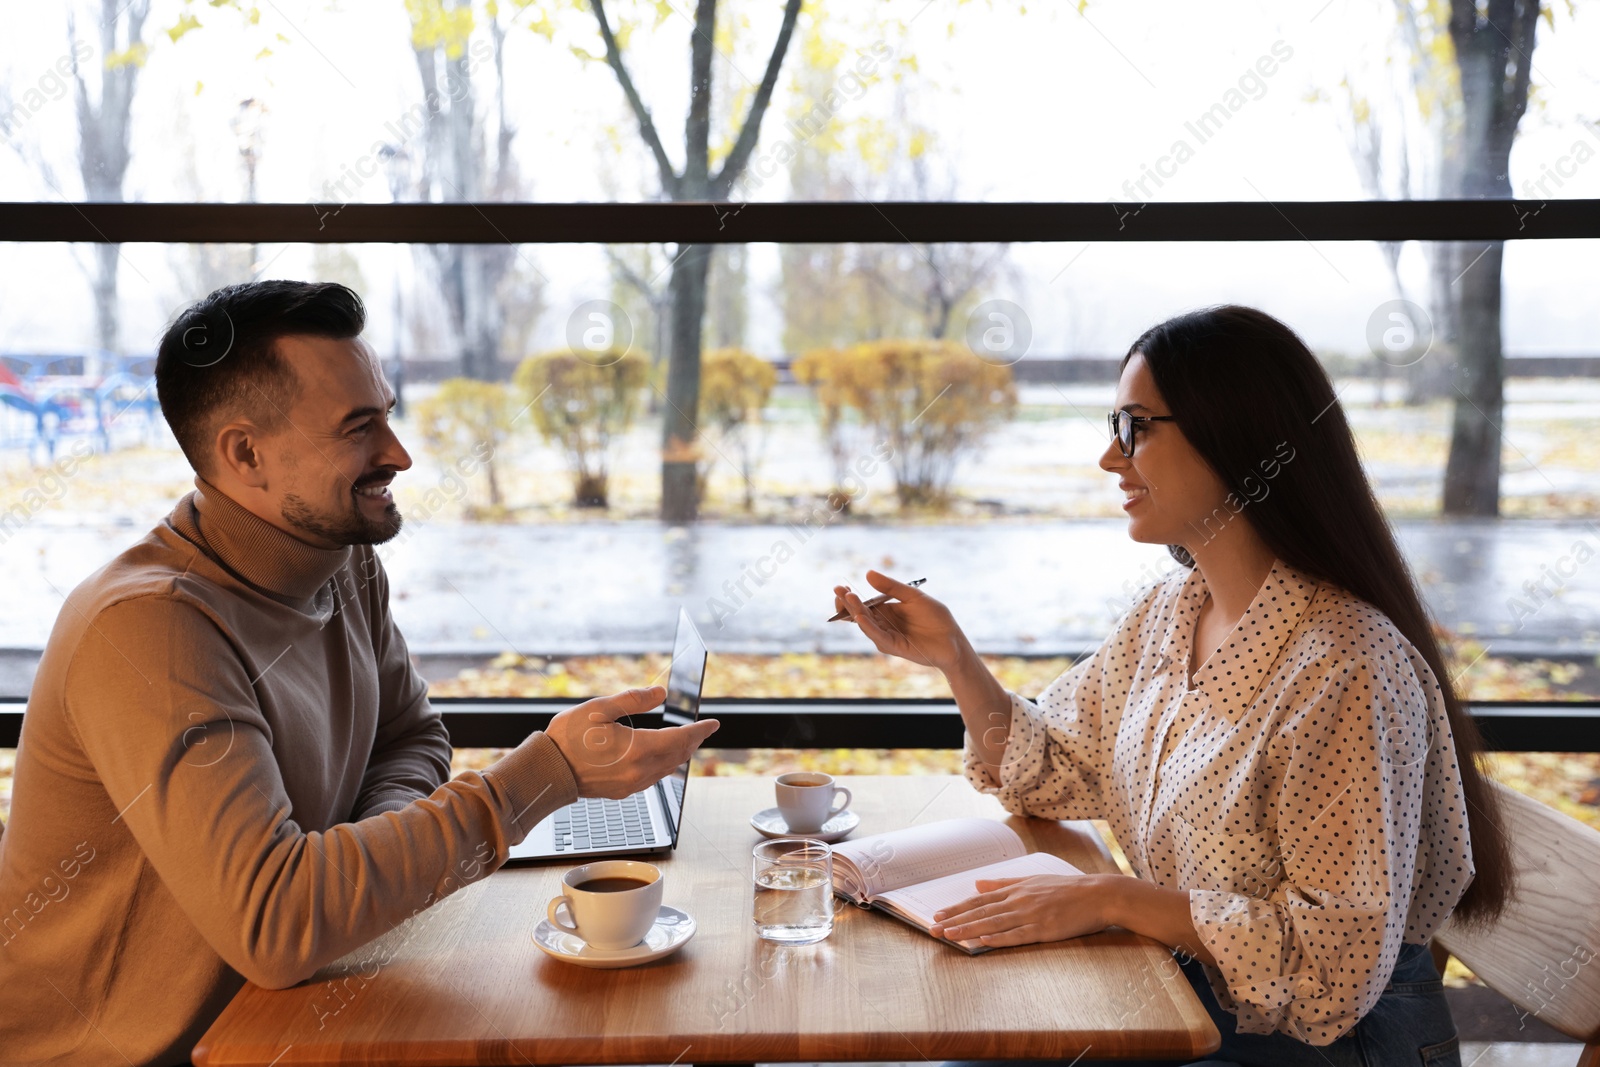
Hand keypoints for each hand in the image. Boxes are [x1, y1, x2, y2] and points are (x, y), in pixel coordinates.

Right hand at [544, 686, 719, 799]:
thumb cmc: (568, 737)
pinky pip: (652, 778)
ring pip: (667, 769)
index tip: (713, 724)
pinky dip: (663, 765)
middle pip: (678, 755)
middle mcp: (639, 771)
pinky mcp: (621, 791)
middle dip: (692, 741)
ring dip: (679, 754)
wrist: (547, 771)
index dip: (700, 730)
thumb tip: (661, 693)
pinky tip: (660, 756)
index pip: (681, 739)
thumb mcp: (600, 708)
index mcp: (638, 749)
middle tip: (702, 730)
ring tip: (685, 741)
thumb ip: (634, 699)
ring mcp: (631, 784)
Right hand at [832, 570, 967, 672]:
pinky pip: (878, 636)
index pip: (863, 604)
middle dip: (847, 603)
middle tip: (838, 590)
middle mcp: (884, 624)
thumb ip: (892, 587)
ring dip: (856, 611)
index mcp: (887, 611)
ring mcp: (887, 636)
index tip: (841, 587)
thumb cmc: (936, 617)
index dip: (850, 597)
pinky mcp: (894, 646)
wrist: (953, 639)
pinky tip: (859, 617)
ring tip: (849, 597)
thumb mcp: (913, 596)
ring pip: (866, 624)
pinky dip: (868, 627)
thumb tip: (868, 574)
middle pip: (860, 614)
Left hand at [928, 874, 1116, 947]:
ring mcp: (1031, 915)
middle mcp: (1019, 901)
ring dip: (968, 930)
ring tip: (949, 936)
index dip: (958, 909)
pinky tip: (982, 941)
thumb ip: (1004, 883)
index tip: (939, 915)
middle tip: (933, 928)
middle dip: (955, 921)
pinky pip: (1016, 935)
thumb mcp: (1033, 880)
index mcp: (1016, 889)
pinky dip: (998, 938)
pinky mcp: (1044, 929)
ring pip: (993, 923)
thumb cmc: (1067, 889)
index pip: (980, 901)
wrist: (1098, 894)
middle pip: (981, 912)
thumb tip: (978, 885)